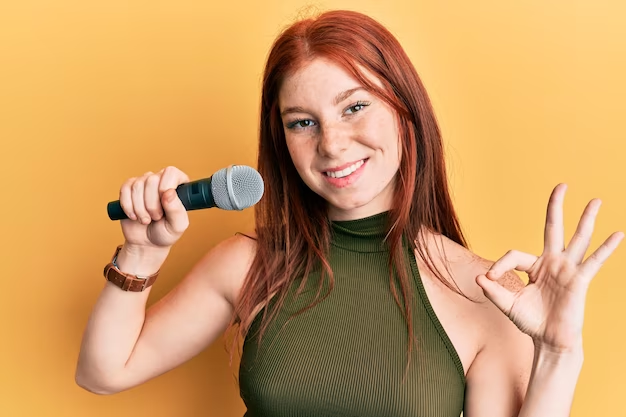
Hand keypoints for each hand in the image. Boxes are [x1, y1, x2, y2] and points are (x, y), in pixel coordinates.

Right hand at [118, 166, 190, 248]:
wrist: (147, 242)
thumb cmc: (165, 232)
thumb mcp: (177, 226)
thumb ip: (177, 210)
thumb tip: (168, 193)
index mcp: (178, 185)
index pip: (171, 172)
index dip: (166, 186)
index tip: (164, 203)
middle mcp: (161, 180)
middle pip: (152, 179)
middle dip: (152, 204)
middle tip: (156, 217)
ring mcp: (144, 183)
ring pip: (137, 186)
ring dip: (140, 209)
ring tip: (146, 219)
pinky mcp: (128, 189)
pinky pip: (124, 190)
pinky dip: (128, 207)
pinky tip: (134, 216)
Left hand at [476, 183, 623, 351]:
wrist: (549, 340)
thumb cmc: (531, 321)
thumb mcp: (507, 304)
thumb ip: (493, 291)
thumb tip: (479, 277)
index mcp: (534, 266)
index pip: (514, 255)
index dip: (499, 266)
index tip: (490, 279)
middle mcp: (552, 262)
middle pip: (553, 228)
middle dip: (556, 207)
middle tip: (561, 185)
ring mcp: (567, 269)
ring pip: (578, 239)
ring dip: (586, 219)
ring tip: (596, 200)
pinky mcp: (579, 280)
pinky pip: (594, 261)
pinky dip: (606, 248)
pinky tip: (617, 234)